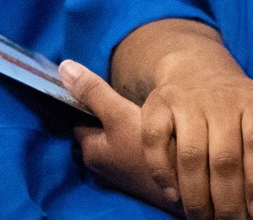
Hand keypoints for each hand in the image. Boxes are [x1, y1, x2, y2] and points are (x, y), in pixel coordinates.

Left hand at [61, 61, 180, 212]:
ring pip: (117, 136)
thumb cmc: (148, 152)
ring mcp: (121, 170)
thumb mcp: (120, 115)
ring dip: (125, 121)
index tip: (101, 78)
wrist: (188, 186)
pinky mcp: (140, 172)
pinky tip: (152, 125)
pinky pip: (132, 146)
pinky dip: (137, 134)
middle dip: (108, 108)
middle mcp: (101, 164)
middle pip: (99, 126)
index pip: (78, 115)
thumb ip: (94, 92)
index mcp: (91, 151)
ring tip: (140, 104)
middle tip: (125, 91)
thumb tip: (64, 67)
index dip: (85, 95)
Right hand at [76, 23, 252, 219]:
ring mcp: (186, 101)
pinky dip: (162, 173)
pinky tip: (173, 195)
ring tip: (203, 218)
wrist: (197, 70)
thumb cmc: (242, 105)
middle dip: (226, 200)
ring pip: (189, 154)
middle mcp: (221, 99)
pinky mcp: (157, 105)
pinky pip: (154, 142)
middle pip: (223, 157)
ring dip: (195, 195)